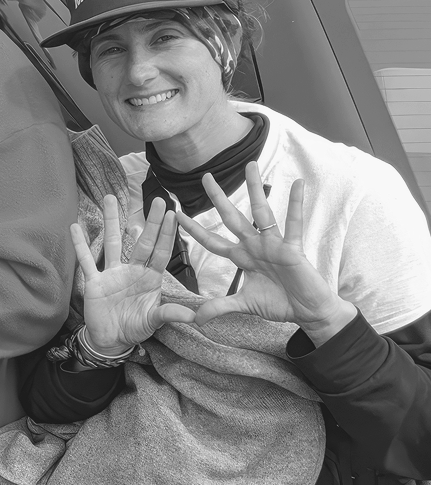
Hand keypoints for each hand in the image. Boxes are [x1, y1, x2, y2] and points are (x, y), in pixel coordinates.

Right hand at [73, 194, 195, 353]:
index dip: (167, 235)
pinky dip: (80, 245)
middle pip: (142, 242)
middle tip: (157, 200)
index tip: (173, 215)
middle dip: (150, 222)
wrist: (111, 340)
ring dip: (112, 221)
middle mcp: (132, 270)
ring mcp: (112, 273)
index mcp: (149, 278)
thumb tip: (196, 318)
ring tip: (110, 198)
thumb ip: (170, 315)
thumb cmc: (134, 327)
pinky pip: (86, 261)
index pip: (161, 252)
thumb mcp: (154, 322)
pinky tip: (75, 227)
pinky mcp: (94, 281)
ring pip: (112, 242)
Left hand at [177, 164, 355, 344]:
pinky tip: (297, 184)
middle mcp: (254, 246)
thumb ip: (220, 307)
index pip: (212, 240)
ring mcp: (273, 245)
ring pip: (261, 213)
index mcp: (242, 257)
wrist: (307, 312)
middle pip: (232, 217)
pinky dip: (296, 204)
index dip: (195, 230)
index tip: (176, 214)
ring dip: (255, 190)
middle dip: (218, 198)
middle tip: (205, 176)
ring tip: (250, 165)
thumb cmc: (278, 303)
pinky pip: (294, 223)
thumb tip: (196, 319)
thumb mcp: (243, 305)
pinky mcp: (293, 249)